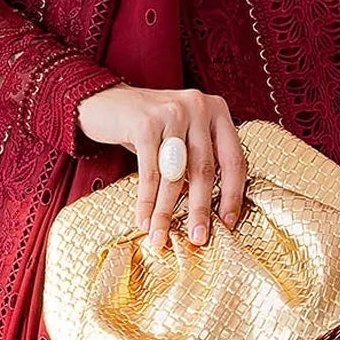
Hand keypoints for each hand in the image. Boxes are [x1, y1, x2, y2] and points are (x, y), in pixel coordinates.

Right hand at [76, 85, 247, 250]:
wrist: (105, 101)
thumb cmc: (149, 127)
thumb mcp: (182, 135)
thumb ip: (198, 160)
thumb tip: (207, 210)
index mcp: (217, 110)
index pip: (234, 159)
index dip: (233, 194)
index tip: (228, 222)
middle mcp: (199, 107)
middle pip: (205, 169)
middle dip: (200, 210)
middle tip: (198, 238)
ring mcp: (172, 112)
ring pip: (175, 174)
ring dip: (167, 212)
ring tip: (161, 238)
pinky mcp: (145, 123)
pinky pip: (149, 172)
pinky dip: (146, 201)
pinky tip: (143, 221)